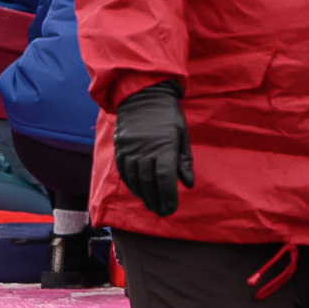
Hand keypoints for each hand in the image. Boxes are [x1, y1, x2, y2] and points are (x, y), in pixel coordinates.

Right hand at [113, 79, 192, 217]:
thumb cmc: (168, 115)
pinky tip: (138, 192)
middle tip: (163, 212)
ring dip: (144, 196)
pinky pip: (124, 172)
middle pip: (149, 183)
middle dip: (157, 201)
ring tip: (151, 205)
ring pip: (135, 180)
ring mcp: (130, 149)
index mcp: (165, 146)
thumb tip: (188, 184)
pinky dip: (131, 185)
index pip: (165, 179)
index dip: (168, 197)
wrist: (143, 95)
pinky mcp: (120, 148)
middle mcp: (145, 150)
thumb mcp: (182, 135)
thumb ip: (184, 160)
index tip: (171, 208)